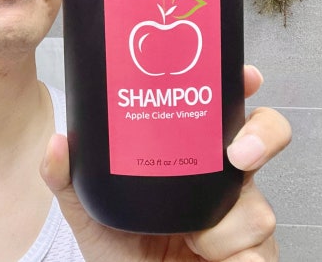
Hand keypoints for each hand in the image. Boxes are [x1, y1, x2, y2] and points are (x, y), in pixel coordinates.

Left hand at [40, 65, 291, 260]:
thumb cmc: (119, 252)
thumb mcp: (88, 211)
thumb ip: (68, 177)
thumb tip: (57, 142)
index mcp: (190, 157)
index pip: (221, 111)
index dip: (238, 87)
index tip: (244, 78)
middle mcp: (220, 181)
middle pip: (263, 138)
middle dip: (263, 136)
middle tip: (237, 154)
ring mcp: (239, 218)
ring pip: (258, 203)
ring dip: (223, 225)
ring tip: (191, 240)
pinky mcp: (251, 255)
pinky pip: (259, 250)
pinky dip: (233, 254)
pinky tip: (207, 257)